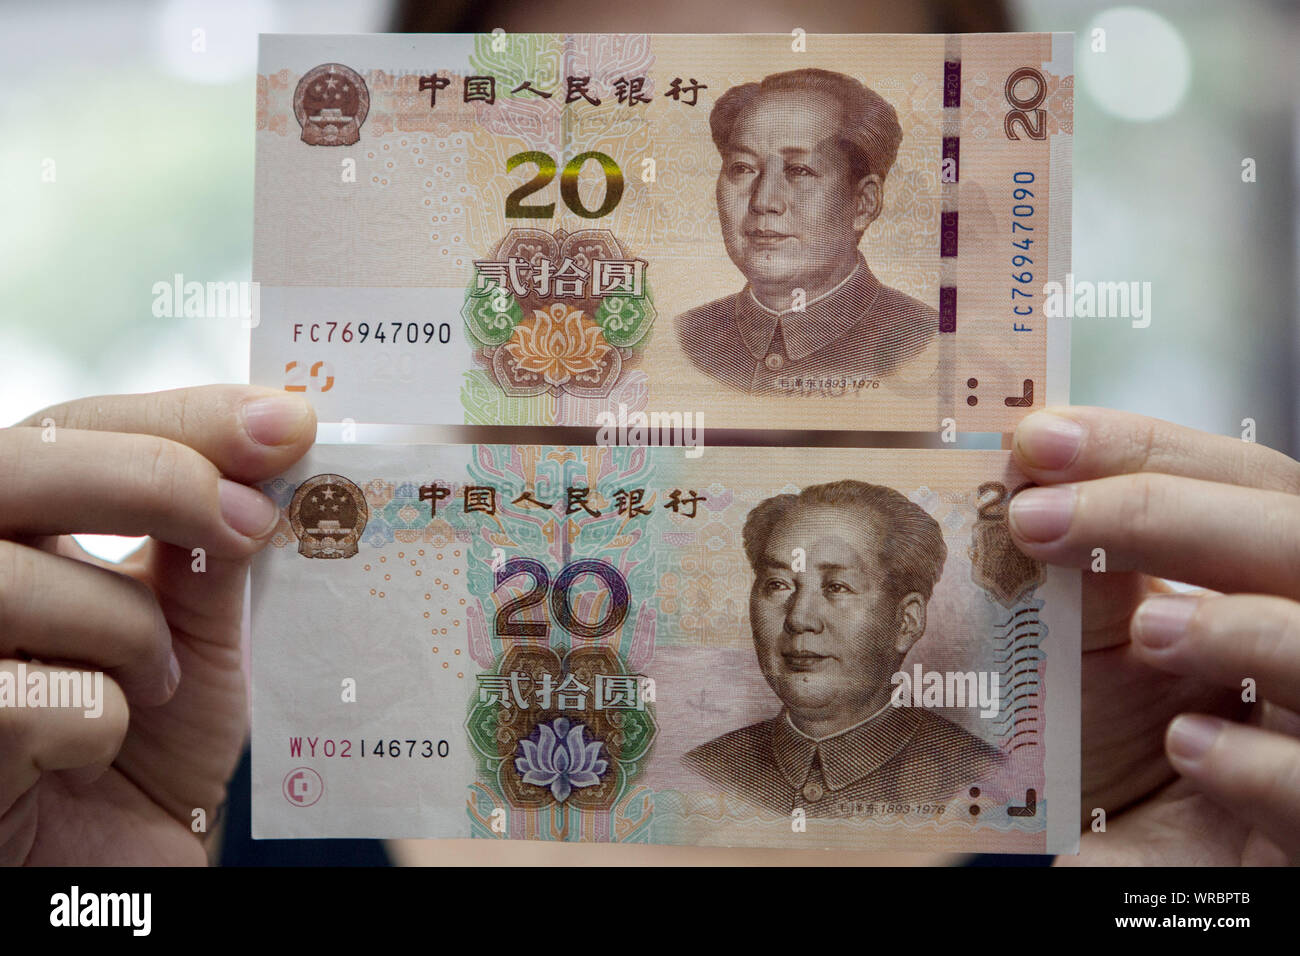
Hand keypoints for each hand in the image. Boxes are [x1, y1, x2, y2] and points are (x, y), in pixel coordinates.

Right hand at [0, 386, 314, 864]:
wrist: (128, 864)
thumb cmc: (154, 743)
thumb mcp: (198, 630)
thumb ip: (213, 544)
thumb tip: (276, 441)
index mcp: (20, 529)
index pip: (72, 427)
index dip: (178, 416)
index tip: (289, 422)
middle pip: (11, 465)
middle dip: (152, 475)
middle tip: (251, 517)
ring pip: (6, 581)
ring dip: (122, 627)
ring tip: (158, 682)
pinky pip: (20, 702)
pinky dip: (93, 722)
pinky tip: (91, 754)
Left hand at [1008, 407, 1299, 864]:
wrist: (1128, 872)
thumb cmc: (1117, 757)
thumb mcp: (1098, 655)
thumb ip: (1095, 572)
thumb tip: (1036, 467)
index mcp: (1270, 584)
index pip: (1250, 483)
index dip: (1150, 448)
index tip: (1039, 439)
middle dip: (1171, 512)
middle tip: (1036, 519)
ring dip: (1244, 625)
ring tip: (1148, 631)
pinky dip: (1263, 765)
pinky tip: (1187, 748)